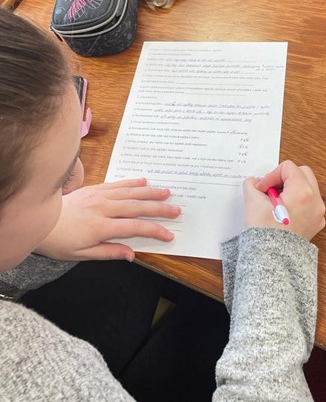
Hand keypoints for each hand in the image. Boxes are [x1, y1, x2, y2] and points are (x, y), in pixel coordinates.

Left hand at [34, 178, 180, 261]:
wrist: (38, 221)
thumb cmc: (58, 242)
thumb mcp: (81, 255)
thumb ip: (109, 252)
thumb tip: (132, 255)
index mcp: (100, 227)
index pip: (134, 228)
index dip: (154, 230)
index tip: (168, 234)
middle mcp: (102, 208)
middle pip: (137, 207)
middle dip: (159, 209)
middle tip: (176, 210)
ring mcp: (98, 196)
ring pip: (129, 193)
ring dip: (150, 193)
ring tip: (166, 193)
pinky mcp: (93, 189)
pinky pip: (116, 184)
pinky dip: (131, 182)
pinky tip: (144, 181)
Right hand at [243, 160, 325, 240]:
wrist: (274, 260)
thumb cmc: (266, 233)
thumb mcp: (253, 203)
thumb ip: (252, 185)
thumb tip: (254, 182)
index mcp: (303, 192)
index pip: (287, 168)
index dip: (271, 175)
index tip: (261, 188)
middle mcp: (315, 200)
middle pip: (302, 173)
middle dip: (284, 178)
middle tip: (270, 190)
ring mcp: (318, 213)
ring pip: (307, 187)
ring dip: (291, 189)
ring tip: (275, 202)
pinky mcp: (316, 223)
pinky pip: (309, 203)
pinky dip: (297, 202)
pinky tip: (283, 213)